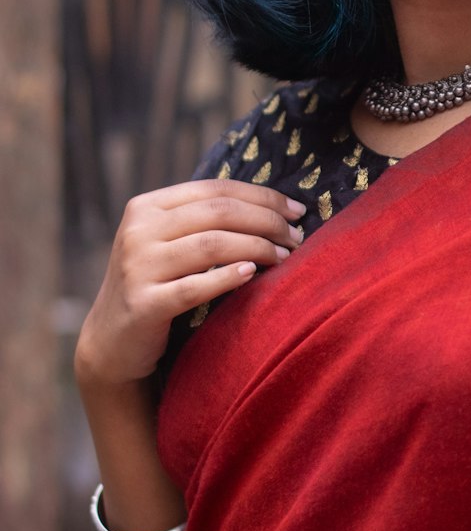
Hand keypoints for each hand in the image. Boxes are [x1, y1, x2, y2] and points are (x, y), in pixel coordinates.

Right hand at [75, 179, 306, 386]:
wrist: (112, 341)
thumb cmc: (155, 284)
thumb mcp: (168, 242)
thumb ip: (203, 219)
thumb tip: (274, 205)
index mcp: (147, 206)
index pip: (216, 189)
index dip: (263, 196)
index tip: (298, 210)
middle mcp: (138, 231)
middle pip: (219, 213)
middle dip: (267, 221)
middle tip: (297, 237)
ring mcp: (138, 267)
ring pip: (212, 245)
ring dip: (258, 248)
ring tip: (285, 257)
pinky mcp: (143, 304)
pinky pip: (195, 287)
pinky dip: (228, 277)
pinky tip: (253, 275)